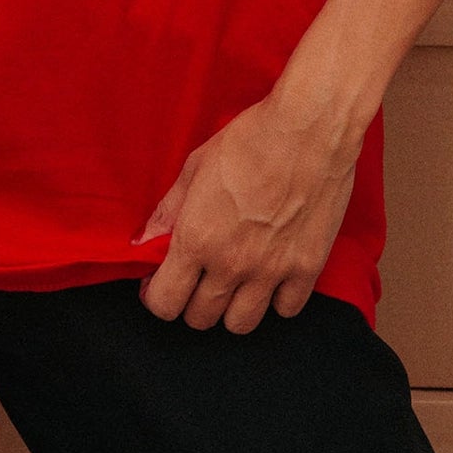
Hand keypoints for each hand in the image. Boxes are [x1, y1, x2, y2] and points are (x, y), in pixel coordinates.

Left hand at [130, 90, 357, 334]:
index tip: (160, 283)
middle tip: (196, 278)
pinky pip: (285, 310)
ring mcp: (271, 270)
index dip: (156, 297)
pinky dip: (276, 300)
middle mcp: (231, 263)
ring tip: (232, 283)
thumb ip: (168, 211)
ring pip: (240, 325)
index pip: (164, 302)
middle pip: (199, 318)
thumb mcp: (195, 167)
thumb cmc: (249, 138)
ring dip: (230, 309)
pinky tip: (271, 276)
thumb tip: (144, 241)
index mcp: (197, 238)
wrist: (308, 127)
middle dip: (190, 302)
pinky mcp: (307, 267)